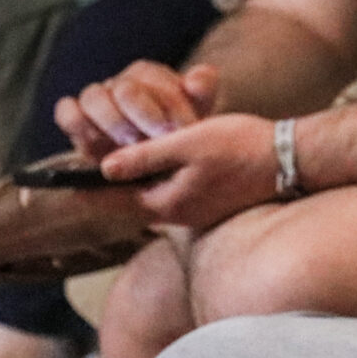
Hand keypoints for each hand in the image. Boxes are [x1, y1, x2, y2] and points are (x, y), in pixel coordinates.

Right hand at [56, 61, 219, 158]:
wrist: (154, 157)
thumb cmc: (177, 130)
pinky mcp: (75, 118)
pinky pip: (66, 111)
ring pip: (93, 97)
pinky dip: (77, 123)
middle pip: (125, 90)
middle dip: (145, 116)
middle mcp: (119, 82)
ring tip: (131, 145)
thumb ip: (203, 89)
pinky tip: (97, 144)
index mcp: (148, 74)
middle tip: (158, 139)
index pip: (154, 80)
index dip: (169, 106)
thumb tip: (197, 78)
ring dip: (114, 123)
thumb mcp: (198, 110)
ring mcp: (95, 99)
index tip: (181, 131)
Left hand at [99, 111, 279, 230]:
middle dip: (113, 184)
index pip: (115, 200)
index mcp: (168, 203)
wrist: (293, 160)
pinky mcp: (214, 203)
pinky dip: (163, 179)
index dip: (88, 188)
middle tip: (90, 166)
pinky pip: (176, 192)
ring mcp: (199, 211)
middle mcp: (179, 214)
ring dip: (139, 180)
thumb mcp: (189, 143)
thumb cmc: (242, 148)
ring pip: (156, 195)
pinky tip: (166, 162)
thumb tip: (105, 167)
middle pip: (134, 200)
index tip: (63, 183)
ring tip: (123, 162)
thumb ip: (145, 156)